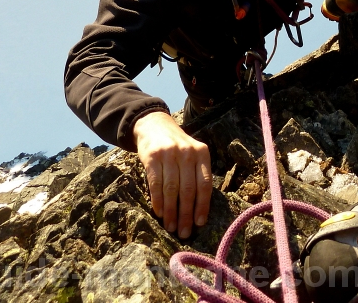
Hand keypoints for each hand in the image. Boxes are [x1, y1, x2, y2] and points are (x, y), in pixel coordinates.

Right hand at [133, 111, 211, 238]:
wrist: (155, 125)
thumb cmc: (177, 146)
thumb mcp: (192, 153)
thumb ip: (196, 174)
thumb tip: (199, 209)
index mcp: (202, 152)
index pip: (205, 183)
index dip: (202, 205)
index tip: (199, 223)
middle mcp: (187, 152)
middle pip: (188, 189)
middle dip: (186, 214)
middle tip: (184, 232)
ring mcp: (169, 153)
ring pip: (172, 189)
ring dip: (171, 212)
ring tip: (171, 227)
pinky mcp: (152, 157)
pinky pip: (156, 183)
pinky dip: (158, 201)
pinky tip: (159, 213)